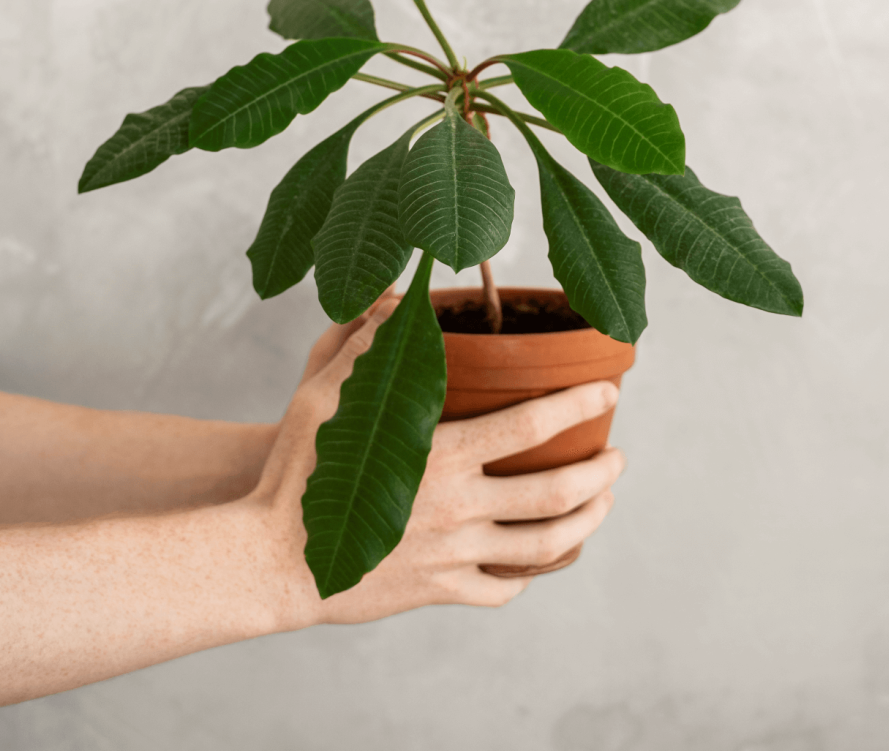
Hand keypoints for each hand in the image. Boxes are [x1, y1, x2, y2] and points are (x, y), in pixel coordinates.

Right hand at [245, 298, 624, 630]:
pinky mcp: (438, 589)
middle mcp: (458, 507)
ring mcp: (452, 554)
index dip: (579, 404)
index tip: (609, 392)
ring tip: (602, 503)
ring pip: (542, 547)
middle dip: (600, 472)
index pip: (531, 425)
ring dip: (586, 523)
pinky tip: (537, 561)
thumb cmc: (296, 472)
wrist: (270, 560)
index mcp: (441, 454)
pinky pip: (500, 587)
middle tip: (619, 457)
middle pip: (555, 493)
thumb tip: (393, 299)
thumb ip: (363, 346)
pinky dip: (529, 574)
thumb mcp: (323, 397)